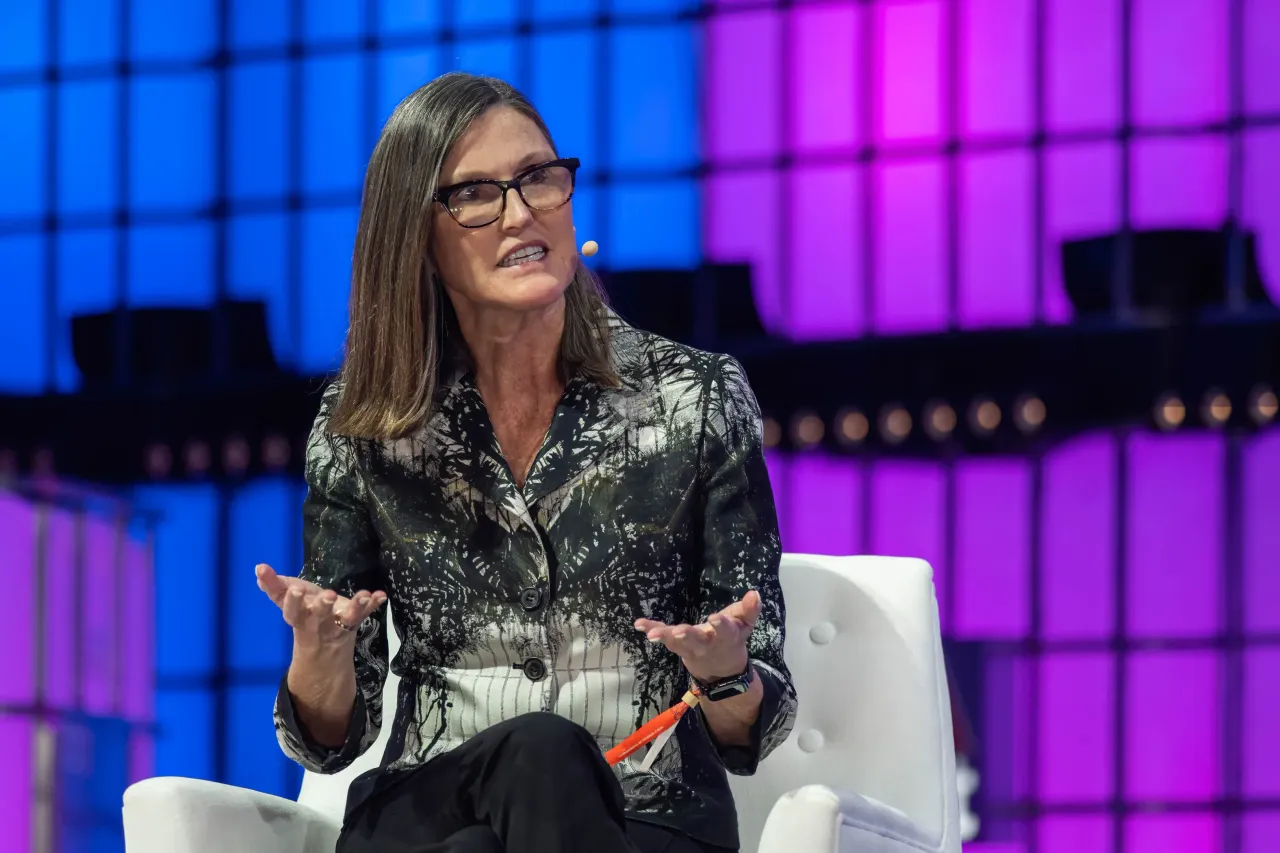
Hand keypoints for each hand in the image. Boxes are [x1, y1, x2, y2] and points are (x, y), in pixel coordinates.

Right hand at [256, 563, 386, 650]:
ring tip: (363, 596)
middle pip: (319, 616)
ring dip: (355, 607)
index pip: (291, 610)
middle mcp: (317, 623)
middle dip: (323, 606)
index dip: (292, 601)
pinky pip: (364, 614)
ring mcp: (337, 625)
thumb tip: (259, 568)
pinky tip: (380, 595)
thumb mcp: (287, 601)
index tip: (294, 589)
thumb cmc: (303, 613)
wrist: (322, 646)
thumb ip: (275, 587)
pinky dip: (372, 605)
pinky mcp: (353, 623)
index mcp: (298, 616)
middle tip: (329, 594)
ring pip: (346, 619)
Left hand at [634, 590, 761, 683]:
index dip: (720, 626)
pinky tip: (638, 624)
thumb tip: (755, 593)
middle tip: (679, 632)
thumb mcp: (744, 625)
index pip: (725, 631)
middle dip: (688, 636)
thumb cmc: (731, 638)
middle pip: (697, 641)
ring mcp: (689, 647)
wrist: (720, 669)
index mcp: (726, 637)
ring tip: (651, 634)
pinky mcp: (676, 645)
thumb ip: (749, 610)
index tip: (714, 618)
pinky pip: (663, 636)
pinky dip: (651, 628)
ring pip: (677, 643)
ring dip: (664, 637)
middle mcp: (706, 644)